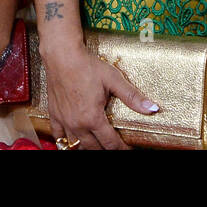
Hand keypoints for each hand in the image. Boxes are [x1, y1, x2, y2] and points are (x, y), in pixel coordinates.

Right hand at [41, 40, 158, 150]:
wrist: (62, 56)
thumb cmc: (87, 66)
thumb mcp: (113, 80)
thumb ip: (132, 97)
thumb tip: (152, 108)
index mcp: (92, 118)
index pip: (110, 143)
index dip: (121, 149)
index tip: (128, 149)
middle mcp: (77, 124)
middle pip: (93, 148)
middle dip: (106, 150)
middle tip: (115, 148)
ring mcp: (64, 121)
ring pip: (76, 145)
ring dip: (88, 148)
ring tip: (98, 146)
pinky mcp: (54, 115)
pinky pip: (59, 136)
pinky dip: (65, 142)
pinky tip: (73, 143)